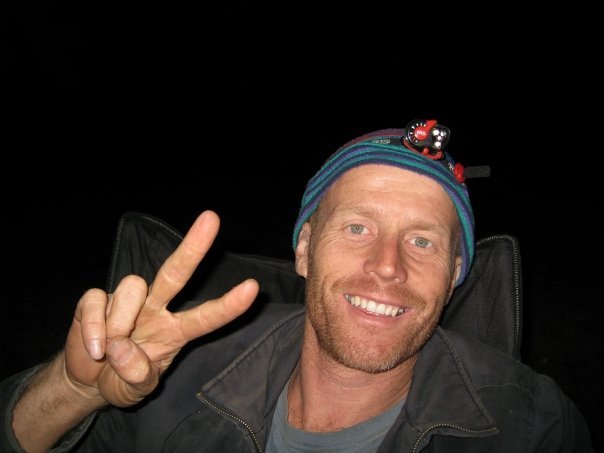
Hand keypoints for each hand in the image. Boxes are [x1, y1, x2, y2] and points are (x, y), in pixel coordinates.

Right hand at [64, 210, 257, 406]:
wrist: (86, 378)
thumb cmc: (120, 379)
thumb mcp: (133, 390)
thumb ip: (135, 377)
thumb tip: (122, 349)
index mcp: (175, 331)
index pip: (205, 317)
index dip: (228, 305)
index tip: (252, 288)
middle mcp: (156, 308)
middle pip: (176, 273)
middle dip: (194, 246)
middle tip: (212, 218)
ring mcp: (127, 300)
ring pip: (133, 288)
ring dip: (120, 323)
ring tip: (108, 352)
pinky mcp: (96, 299)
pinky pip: (96, 301)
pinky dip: (94, 327)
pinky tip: (94, 348)